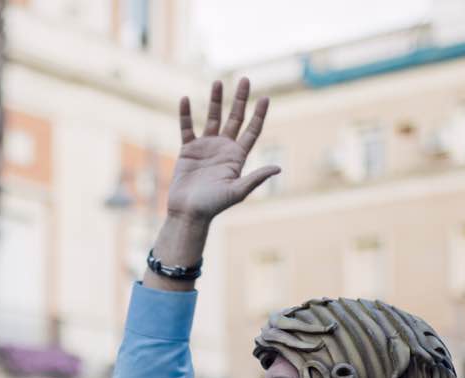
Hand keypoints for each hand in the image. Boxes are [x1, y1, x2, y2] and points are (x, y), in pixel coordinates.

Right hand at [166, 79, 276, 222]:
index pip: (252, 131)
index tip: (265, 98)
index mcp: (237, 157)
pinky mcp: (188, 150)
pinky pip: (187, 128)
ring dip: (215, 100)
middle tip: (245, 79)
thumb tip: (278, 168)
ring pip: (212, 118)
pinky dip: (186, 114)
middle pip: (235, 118)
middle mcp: (223, 149)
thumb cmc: (213, 205)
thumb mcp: (237, 191)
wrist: (188, 212)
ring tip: (217, 82)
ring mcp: (206, 147)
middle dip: (240, 99)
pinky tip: (186, 99)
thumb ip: (256, 178)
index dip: (259, 114)